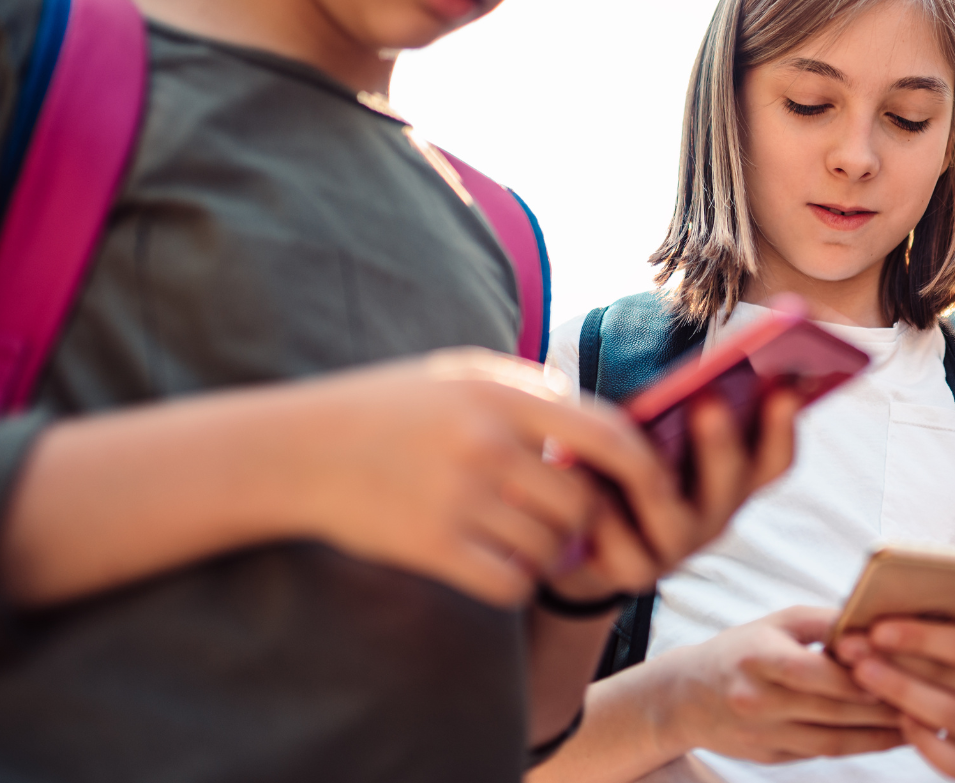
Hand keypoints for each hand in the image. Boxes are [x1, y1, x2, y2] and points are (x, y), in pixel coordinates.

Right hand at [285, 349, 797, 607]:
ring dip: (549, 553)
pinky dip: (516, 581)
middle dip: (586, 522)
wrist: (295, 451)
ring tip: (521, 538)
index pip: (606, 431)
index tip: (658, 486)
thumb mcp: (458, 374)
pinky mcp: (431, 547)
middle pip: (582, 503)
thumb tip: (595, 413)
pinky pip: (509, 582)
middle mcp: (485, 444)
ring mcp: (458, 497)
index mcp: (500, 395)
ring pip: (548, 546)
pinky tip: (495, 564)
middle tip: (569, 523)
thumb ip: (530, 389)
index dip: (644, 466)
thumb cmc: (386, 408)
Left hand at [543, 384, 801, 602]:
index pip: (775, 459)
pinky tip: (575, 471)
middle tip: (709, 401)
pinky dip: (601, 507)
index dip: (784, 425)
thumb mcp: (656, 434)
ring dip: (656, 480)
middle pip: (731, 484)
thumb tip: (698, 379)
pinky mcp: (634, 573)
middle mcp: (716, 517)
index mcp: (733, 480)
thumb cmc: (624, 465)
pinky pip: (619, 541)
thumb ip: (680, 412)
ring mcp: (678, 549)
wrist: (579, 539)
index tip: (785, 385)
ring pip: (677, 519)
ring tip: (630, 445)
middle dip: (721, 442)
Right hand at [659, 607, 903, 762]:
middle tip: (926, 699)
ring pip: (833, 740)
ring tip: (918, 724)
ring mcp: (764, 735)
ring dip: (879, 735)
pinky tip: (887, 737)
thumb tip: (876, 625)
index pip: (818, 672)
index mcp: (759, 659)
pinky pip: (823, 754)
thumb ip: (826, 622)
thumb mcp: (777, 623)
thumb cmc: (740, 650)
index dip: (861, 675)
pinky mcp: (771, 758)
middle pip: (832, 710)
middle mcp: (758, 701)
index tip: (903, 670)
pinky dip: (858, 746)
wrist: (685, 697)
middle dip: (883, 707)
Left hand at [834, 595, 954, 781]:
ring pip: (947, 715)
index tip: (877, 625)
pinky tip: (896, 718)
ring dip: (899, 692)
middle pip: (951, 677)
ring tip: (860, 674)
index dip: (922, 635)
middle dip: (895, 660)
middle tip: (850, 647)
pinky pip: (950, 760)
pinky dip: (921, 740)